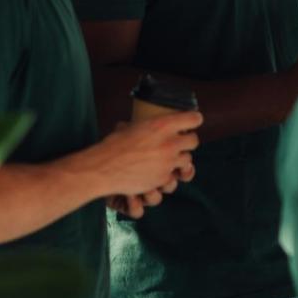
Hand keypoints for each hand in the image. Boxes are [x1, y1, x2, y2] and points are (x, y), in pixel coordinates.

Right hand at [85, 111, 200, 200]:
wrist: (104, 167)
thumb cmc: (113, 145)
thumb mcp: (131, 126)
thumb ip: (146, 126)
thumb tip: (145, 123)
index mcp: (162, 124)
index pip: (193, 119)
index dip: (194, 120)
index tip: (193, 121)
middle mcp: (169, 142)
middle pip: (194, 141)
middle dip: (188, 142)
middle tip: (180, 143)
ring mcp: (168, 162)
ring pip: (188, 161)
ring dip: (180, 160)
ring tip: (169, 160)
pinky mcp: (163, 178)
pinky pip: (174, 176)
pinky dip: (168, 175)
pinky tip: (159, 172)